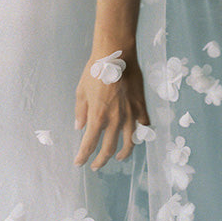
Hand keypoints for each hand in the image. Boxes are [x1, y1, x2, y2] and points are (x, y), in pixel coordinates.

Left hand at [74, 48, 149, 169]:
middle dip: (100, 160)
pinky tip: (137, 134)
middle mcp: (115, 120)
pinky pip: (142, 125)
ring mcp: (130, 114)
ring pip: (129, 142)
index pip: (89, 144)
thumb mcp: (81, 91)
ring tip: (118, 158)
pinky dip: (140, 132)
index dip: (83, 156)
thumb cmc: (95, 70)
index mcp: (98, 117)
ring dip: (123, 153)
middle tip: (96, 165)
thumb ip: (81, 111)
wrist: (116, 54)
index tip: (79, 162)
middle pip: (108, 148)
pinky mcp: (141, 106)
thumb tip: (79, 126)